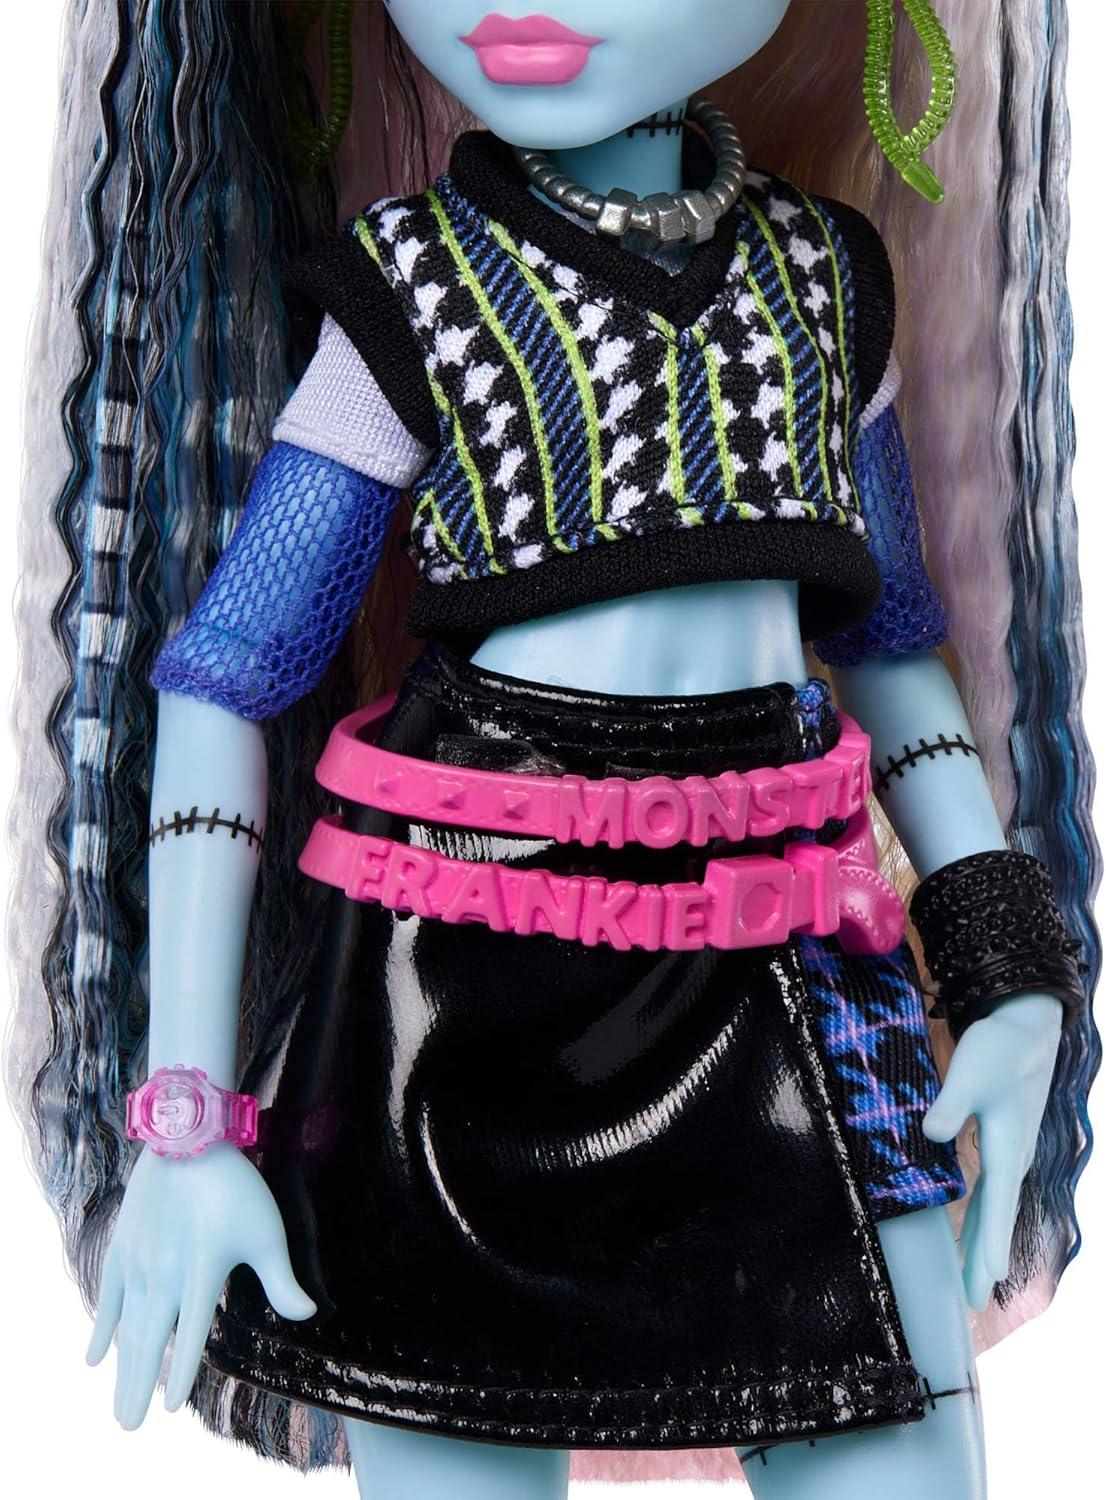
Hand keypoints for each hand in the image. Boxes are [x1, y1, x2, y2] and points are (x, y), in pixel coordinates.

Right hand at [87, 1141, 315, 1429]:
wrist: (188, 1138)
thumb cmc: (236, 1187)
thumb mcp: (268, 1231)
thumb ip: (282, 1280)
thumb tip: (307, 1315)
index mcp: (202, 1273)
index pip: (190, 1335)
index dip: (181, 1372)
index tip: (171, 1407)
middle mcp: (165, 1274)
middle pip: (148, 1342)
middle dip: (138, 1387)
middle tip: (129, 1427)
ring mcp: (138, 1263)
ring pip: (126, 1328)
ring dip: (121, 1370)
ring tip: (119, 1407)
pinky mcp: (122, 1249)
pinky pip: (106, 1298)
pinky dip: (101, 1330)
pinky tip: (94, 1359)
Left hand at [922, 992, 1062, 1308]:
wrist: (1028, 1024)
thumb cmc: (1000, 1049)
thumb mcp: (970, 1073)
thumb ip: (950, 1105)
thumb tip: (931, 1134)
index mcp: (1007, 1148)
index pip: (996, 1208)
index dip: (988, 1245)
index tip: (984, 1283)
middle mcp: (1012, 1157)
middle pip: (997, 1218)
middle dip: (985, 1259)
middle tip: (972, 1302)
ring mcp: (1010, 1150)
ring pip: (995, 1207)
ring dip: (983, 1242)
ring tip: (974, 1279)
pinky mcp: (1003, 1140)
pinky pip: (992, 1191)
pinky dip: (983, 1216)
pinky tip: (973, 1228)